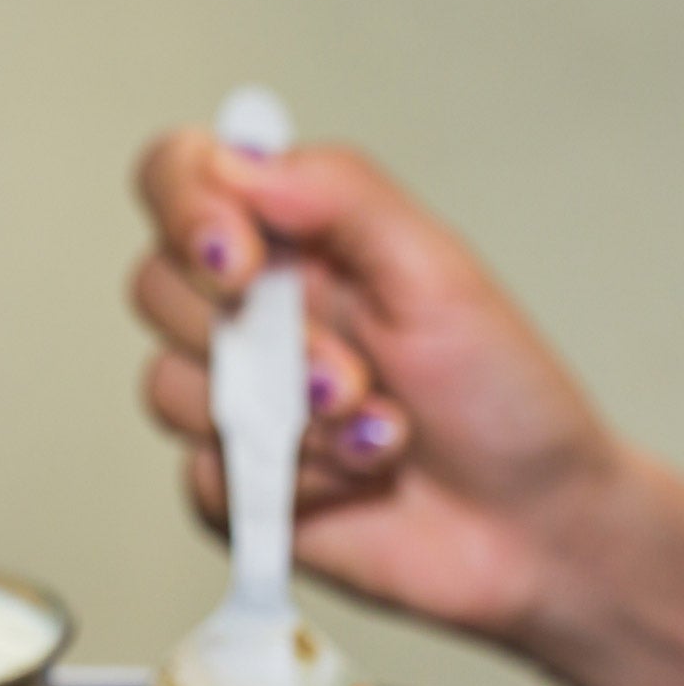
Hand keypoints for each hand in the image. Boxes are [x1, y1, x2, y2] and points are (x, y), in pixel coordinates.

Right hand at [131, 133, 683, 685]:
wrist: (529, 525)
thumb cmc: (501, 397)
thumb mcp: (438, 272)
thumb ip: (341, 197)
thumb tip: (241, 160)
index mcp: (296, 243)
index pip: (179, 179)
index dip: (184, 208)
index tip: (242, 258)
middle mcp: (251, 317)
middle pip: (157, 287)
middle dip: (256, 338)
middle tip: (349, 372)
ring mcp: (236, 405)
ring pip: (171, 389)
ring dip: (287, 418)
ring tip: (377, 432)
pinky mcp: (235, 490)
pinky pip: (205, 477)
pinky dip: (293, 480)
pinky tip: (356, 479)